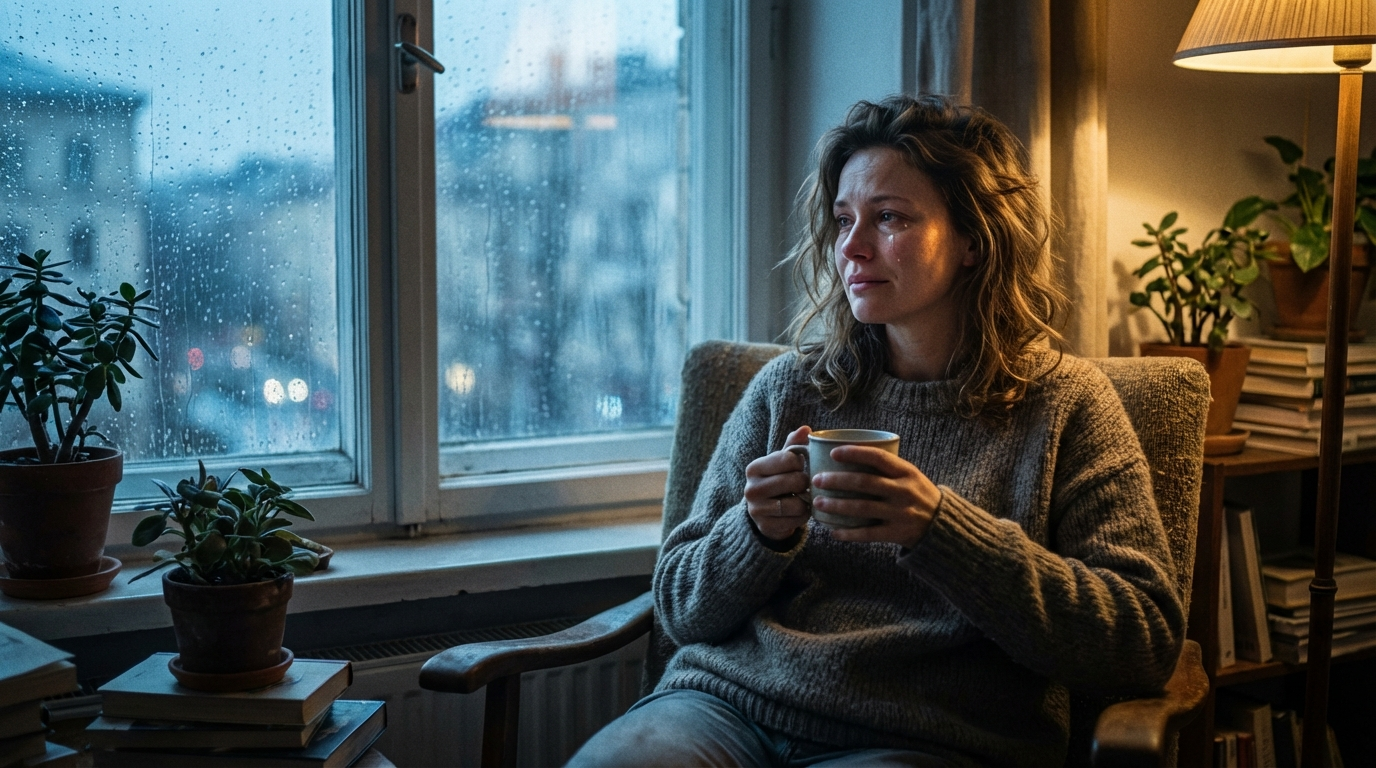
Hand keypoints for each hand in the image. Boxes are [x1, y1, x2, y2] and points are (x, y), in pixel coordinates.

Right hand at [744, 426, 812, 540]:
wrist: (763, 513)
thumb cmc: (776, 481)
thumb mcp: (781, 463)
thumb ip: (793, 445)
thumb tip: (806, 428)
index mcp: (754, 468)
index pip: (789, 458)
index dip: (801, 462)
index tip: (799, 466)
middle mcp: (751, 488)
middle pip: (795, 481)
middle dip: (806, 483)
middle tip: (804, 484)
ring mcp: (757, 510)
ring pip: (797, 503)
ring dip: (806, 501)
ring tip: (803, 498)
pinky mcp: (766, 526)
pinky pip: (796, 520)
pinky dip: (803, 516)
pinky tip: (800, 511)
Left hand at [810, 446, 941, 548]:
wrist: (942, 525)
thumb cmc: (917, 494)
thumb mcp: (910, 475)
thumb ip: (886, 467)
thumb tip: (848, 453)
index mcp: (906, 472)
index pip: (878, 457)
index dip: (855, 453)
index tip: (833, 453)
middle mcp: (903, 491)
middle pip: (865, 483)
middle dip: (837, 481)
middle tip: (816, 480)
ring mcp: (900, 513)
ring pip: (862, 508)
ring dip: (837, 506)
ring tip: (818, 503)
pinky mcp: (896, 533)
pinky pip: (868, 534)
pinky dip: (849, 533)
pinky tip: (833, 531)